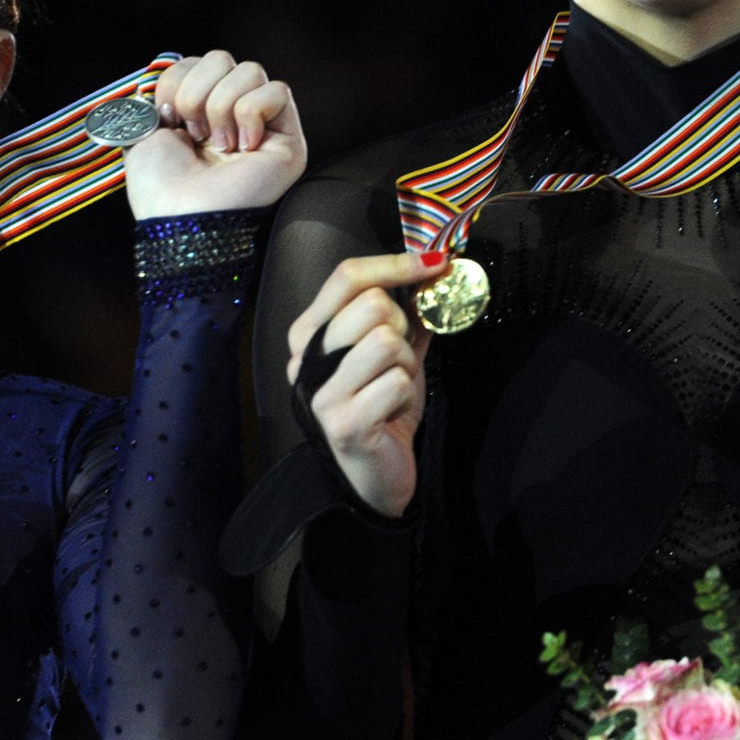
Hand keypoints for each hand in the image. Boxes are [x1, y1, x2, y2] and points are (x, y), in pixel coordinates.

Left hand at [124, 51, 307, 217]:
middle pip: (223, 59)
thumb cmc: (162, 187)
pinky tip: (242, 146)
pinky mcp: (289, 139)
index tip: (167, 116)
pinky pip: (277, 91)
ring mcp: (263, 127)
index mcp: (202, 113)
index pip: (199, 62)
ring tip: (218, 144)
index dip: (178, 80)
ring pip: (251, 71)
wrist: (181, 216)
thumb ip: (157, 98)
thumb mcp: (144, 131)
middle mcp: (233, 117)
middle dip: (198, 92)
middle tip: (194, 134)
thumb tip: (162, 78)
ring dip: (222, 106)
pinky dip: (250, 113)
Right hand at [288, 252, 446, 517]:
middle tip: (399, 358)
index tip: (434, 262)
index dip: (394, 263)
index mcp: (310, 334)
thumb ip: (407, 314)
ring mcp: (321, 392)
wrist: (376, 477)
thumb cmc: (383, 409)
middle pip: (371, 304)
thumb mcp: (394, 354)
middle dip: (402, 326)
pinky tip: (393, 413)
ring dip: (406, 363)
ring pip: (386, 340)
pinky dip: (406, 394)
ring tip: (395, 387)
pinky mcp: (343, 422)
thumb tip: (434, 270)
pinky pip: (397, 381)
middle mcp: (305, 359)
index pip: (347, 276)